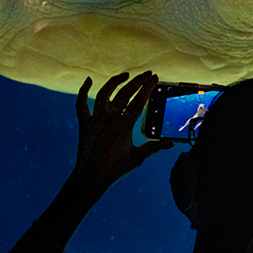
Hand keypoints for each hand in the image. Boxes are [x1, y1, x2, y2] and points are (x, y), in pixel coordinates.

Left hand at [72, 72, 173, 194]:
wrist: (90, 178)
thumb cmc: (115, 169)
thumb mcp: (137, 158)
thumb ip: (154, 147)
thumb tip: (171, 143)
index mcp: (123, 127)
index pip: (138, 102)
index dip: (147, 88)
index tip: (155, 78)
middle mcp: (108, 120)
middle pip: (123, 94)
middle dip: (137, 82)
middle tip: (148, 74)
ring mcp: (94, 121)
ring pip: (104, 94)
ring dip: (115, 82)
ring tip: (126, 75)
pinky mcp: (84, 124)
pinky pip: (81, 104)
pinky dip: (83, 91)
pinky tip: (89, 80)